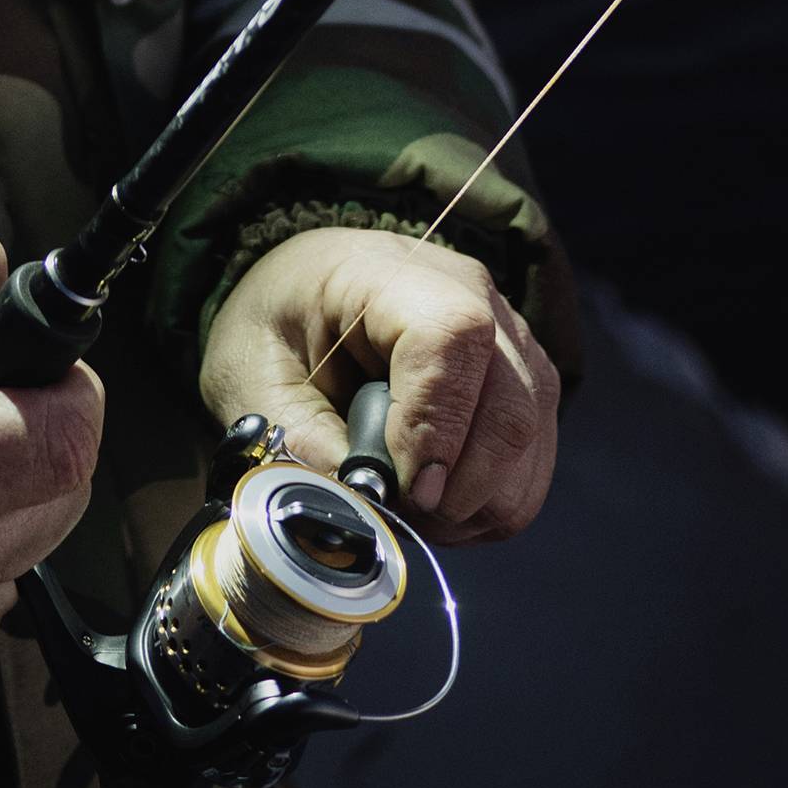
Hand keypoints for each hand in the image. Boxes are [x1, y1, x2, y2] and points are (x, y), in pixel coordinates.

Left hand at [199, 227, 557, 544]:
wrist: (308, 295)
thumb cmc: (279, 326)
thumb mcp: (253, 378)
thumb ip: (301, 440)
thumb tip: (358, 506)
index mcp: (387, 274)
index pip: (452, 336)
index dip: (438, 423)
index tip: (405, 488)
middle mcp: (472, 294)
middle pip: (510, 404)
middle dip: (458, 487)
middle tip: (400, 514)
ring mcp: (510, 336)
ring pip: (529, 441)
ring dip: (476, 502)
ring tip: (411, 507)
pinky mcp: (527, 380)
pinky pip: (534, 460)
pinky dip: (492, 501)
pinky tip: (438, 498)